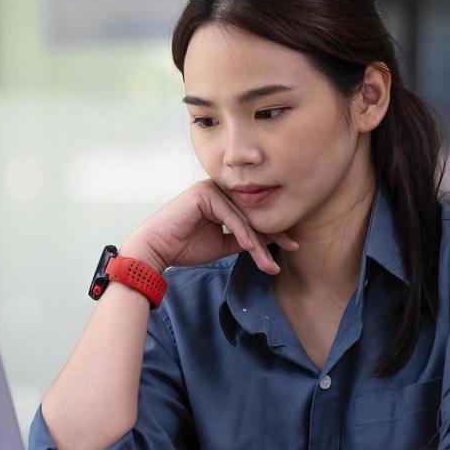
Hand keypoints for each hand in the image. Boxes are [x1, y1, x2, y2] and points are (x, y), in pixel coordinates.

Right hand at [124, 180, 297, 274]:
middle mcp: (217, 190)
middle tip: (292, 247)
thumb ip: (242, 240)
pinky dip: (241, 232)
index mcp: (221, 200)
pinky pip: (229, 216)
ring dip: (257, 241)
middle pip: (251, 214)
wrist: (156, 250)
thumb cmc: (183, 247)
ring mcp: (210, 189)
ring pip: (242, 217)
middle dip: (272, 235)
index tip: (291, 246)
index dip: (272, 231)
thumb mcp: (221, 245)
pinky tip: (252, 247)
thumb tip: (268, 242)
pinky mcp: (204, 193)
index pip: (251, 215)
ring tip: (269, 260)